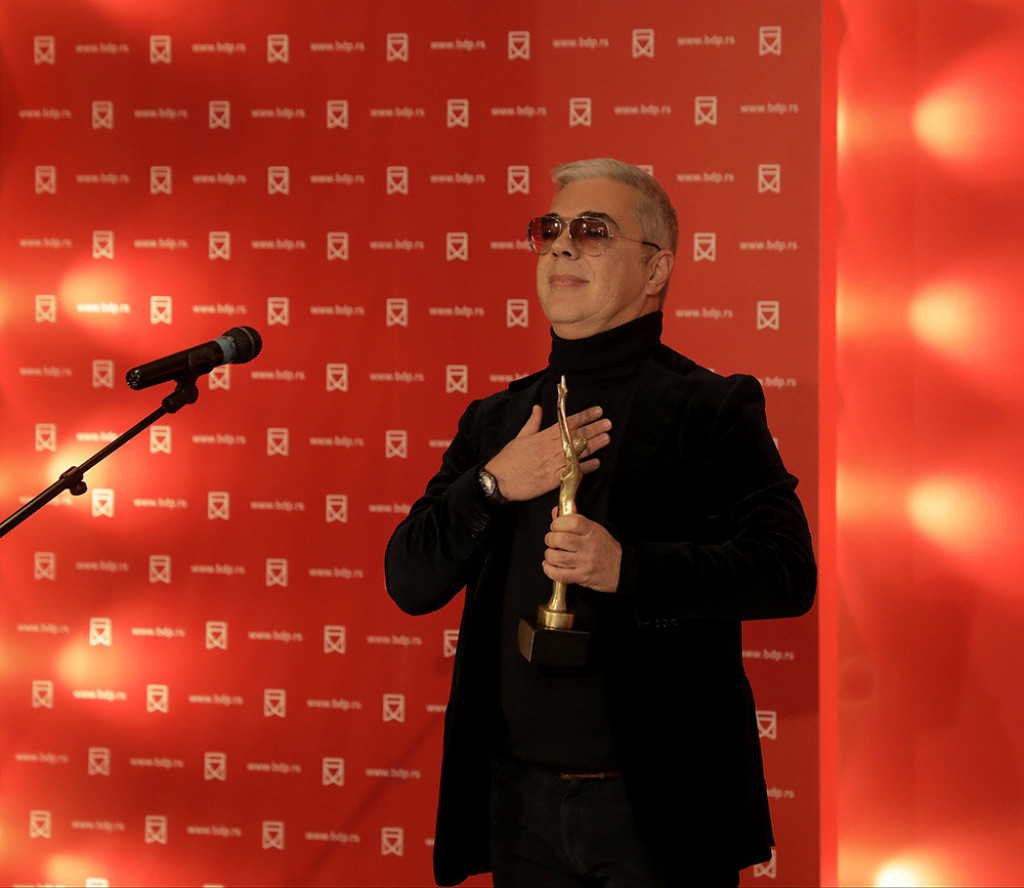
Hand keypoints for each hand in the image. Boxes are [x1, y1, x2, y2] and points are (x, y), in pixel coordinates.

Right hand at [485, 405, 610, 502]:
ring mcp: (551, 464)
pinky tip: (596, 463)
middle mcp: (549, 448)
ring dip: (593, 445)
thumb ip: (533, 422)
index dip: (584, 416)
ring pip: (576, 452)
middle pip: (575, 436)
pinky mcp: (551, 480)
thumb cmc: (508, 460)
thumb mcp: (520, 436)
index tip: (597, 411)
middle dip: (593, 428)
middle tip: (608, 423)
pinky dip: (584, 468)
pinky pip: (571, 472)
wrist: (498, 480)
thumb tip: (538, 408)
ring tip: (607, 438)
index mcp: (542, 436)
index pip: (567, 422)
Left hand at [542, 512, 621, 593]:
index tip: (555, 527)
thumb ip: (574, 521)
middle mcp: (589, 546)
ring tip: (552, 554)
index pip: (572, 522)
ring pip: (557, 557)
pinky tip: (550, 566)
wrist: (622, 569)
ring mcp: (586, 562)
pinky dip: (549, 570)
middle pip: (560, 539)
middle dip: (550, 539)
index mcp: (592, 531)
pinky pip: (559, 574)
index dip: (558, 523)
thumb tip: (556, 512)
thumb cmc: (606, 549)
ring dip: (549, 555)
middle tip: (552, 541)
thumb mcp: (594, 530)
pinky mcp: (582, 577)